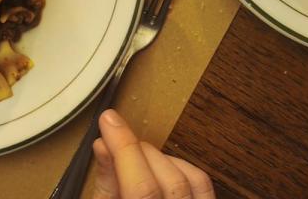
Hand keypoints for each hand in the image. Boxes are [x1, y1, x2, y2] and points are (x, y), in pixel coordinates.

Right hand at [92, 109, 214, 198]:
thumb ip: (107, 185)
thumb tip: (103, 147)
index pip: (141, 188)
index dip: (124, 150)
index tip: (109, 120)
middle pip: (168, 178)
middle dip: (139, 154)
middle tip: (117, 147)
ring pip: (190, 178)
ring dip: (161, 161)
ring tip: (138, 164)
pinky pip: (204, 185)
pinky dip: (182, 169)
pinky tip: (164, 170)